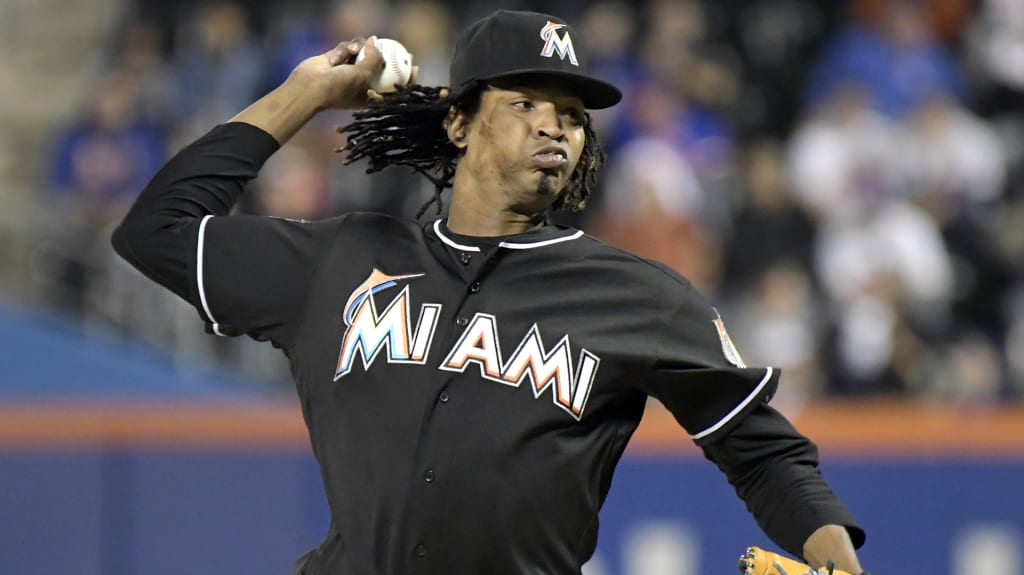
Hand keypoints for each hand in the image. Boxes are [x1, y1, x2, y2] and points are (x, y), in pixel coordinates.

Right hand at [285, 37, 418, 110]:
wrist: (309, 87)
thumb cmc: (339, 88)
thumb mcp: (364, 75)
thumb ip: (375, 58)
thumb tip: (376, 43)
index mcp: (369, 95)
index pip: (392, 87)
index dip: (405, 78)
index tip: (415, 68)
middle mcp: (360, 83)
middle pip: (380, 67)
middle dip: (389, 56)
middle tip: (400, 48)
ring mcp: (348, 70)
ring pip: (363, 52)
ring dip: (360, 49)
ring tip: (355, 50)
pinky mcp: (337, 59)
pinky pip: (348, 47)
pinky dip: (346, 48)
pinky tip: (340, 55)